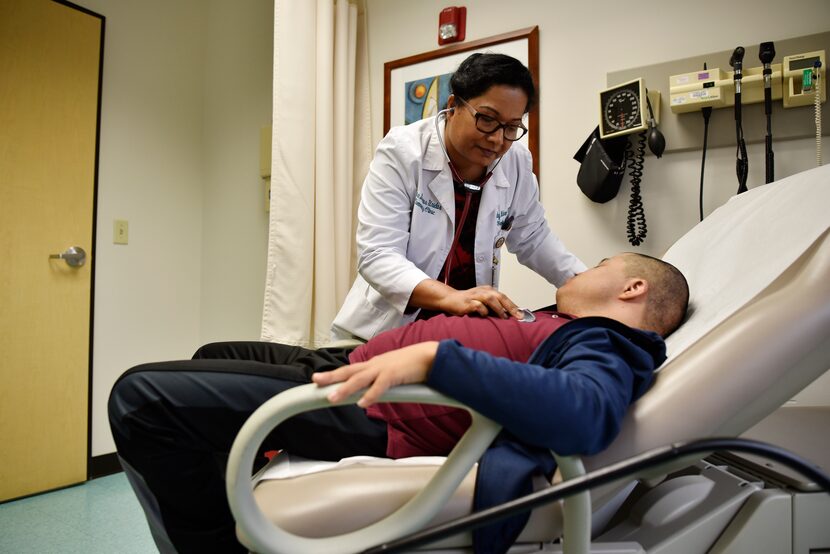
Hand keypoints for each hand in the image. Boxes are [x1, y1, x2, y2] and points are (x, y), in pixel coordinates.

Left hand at [312, 342, 439, 407]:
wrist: (430, 356)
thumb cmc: (413, 365)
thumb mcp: (392, 372)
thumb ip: (380, 381)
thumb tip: (370, 393)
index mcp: (374, 364)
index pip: (350, 370)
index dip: (335, 375)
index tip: (319, 379)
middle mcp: (375, 364)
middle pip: (349, 371)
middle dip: (331, 377)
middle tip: (315, 381)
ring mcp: (384, 368)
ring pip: (360, 379)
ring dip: (345, 388)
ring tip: (332, 398)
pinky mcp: (394, 375)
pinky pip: (379, 386)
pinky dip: (370, 395)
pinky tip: (362, 404)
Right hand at [439, 286, 521, 319]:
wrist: (449, 299)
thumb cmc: (467, 302)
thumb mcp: (482, 302)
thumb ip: (493, 307)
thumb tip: (508, 316)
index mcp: (488, 290)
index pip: (504, 297)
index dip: (513, 305)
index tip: (521, 314)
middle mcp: (483, 291)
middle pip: (500, 296)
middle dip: (511, 306)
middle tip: (519, 315)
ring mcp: (475, 296)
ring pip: (490, 299)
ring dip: (499, 308)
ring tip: (504, 317)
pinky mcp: (468, 302)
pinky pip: (478, 306)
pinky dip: (483, 311)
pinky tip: (485, 315)